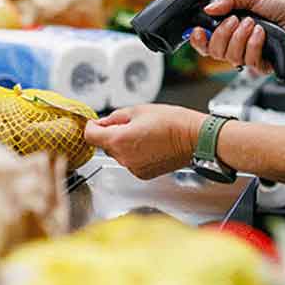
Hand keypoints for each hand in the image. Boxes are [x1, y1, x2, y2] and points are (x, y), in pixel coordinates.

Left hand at [84, 105, 205, 179]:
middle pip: (105, 145)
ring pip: (118, 154)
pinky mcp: (143, 174)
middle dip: (112, 134)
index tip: (97, 122)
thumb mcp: (138, 110)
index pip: (89, 136)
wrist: (194, 138)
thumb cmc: (171, 122)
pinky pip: (130, 161)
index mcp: (119, 140)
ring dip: (124, 144)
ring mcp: (133, 168)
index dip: (92, 126)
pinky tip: (150, 145)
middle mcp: (123, 158)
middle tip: (131, 124)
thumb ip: (114, 117)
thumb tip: (102, 123)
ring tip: (145, 134)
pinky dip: (135, 154)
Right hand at [190, 0, 284, 72]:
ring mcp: (250, 56)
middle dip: (222, 34)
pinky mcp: (263, 65)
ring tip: (253, 24)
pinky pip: (249, 61)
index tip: (197, 30)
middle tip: (235, 20)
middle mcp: (238, 44)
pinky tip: (262, 34)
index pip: (206, 42)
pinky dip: (254, 44)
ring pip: (230, 57)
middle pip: (214, 51)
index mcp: (231, 29)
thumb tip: (208, 9)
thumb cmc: (283, 8)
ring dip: (240, 37)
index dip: (198, 40)